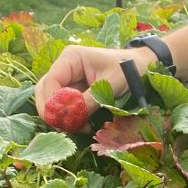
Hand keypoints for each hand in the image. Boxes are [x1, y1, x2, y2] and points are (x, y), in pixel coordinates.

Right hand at [34, 44, 152, 125]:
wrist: (142, 66)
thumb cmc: (129, 68)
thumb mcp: (111, 84)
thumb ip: (90, 99)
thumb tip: (71, 118)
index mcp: (71, 58)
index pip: (49, 82)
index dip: (51, 103)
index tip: (61, 120)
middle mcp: (65, 67)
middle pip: (45, 91)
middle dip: (52, 112)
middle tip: (66, 128)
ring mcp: (70, 79)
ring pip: (53, 101)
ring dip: (62, 117)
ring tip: (80, 128)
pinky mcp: (76, 90)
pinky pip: (67, 106)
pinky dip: (72, 118)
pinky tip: (85, 126)